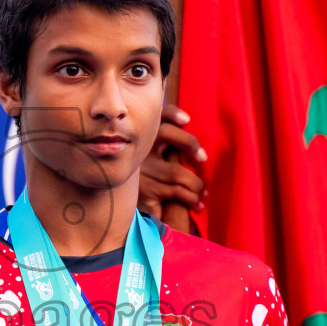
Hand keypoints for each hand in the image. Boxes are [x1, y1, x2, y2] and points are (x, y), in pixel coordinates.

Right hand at [138, 104, 206, 218]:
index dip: (171, 114)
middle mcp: (140, 152)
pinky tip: (197, 205)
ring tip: (203, 192)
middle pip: (164, 132)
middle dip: (189, 142)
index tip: (187, 120)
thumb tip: (193, 143)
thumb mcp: (151, 164)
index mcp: (143, 142)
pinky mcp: (146, 191)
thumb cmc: (146, 187)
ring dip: (196, 183)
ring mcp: (142, 172)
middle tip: (203, 158)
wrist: (123, 211)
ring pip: (176, 170)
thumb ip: (165, 150)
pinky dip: (191, 198)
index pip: (155, 118)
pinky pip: (176, 191)